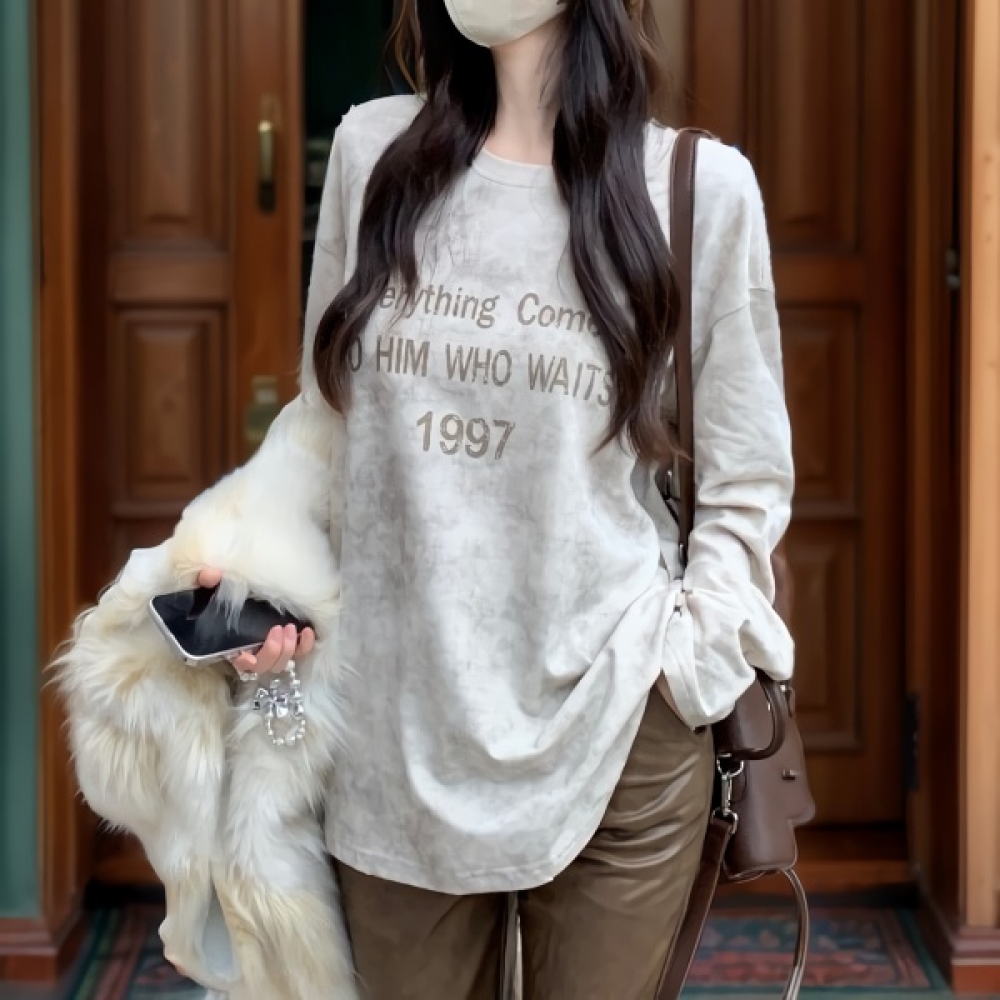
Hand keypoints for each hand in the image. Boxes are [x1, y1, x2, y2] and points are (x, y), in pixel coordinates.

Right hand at [197, 567, 315, 674]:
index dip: (242, 662)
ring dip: (288, 649)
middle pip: (263, 667)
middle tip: (279, 628)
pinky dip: (305, 646)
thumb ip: (209, 583)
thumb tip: (210, 574)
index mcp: (231, 645)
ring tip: (291, 627)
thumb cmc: (228, 598)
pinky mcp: (287, 645)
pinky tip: (307, 631)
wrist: (248, 597)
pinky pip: (299, 653)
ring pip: (280, 664)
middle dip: (273, 651)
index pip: (236, 662)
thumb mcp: (215, 589)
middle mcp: (252, 653)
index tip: (244, 655)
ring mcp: (271, 652)